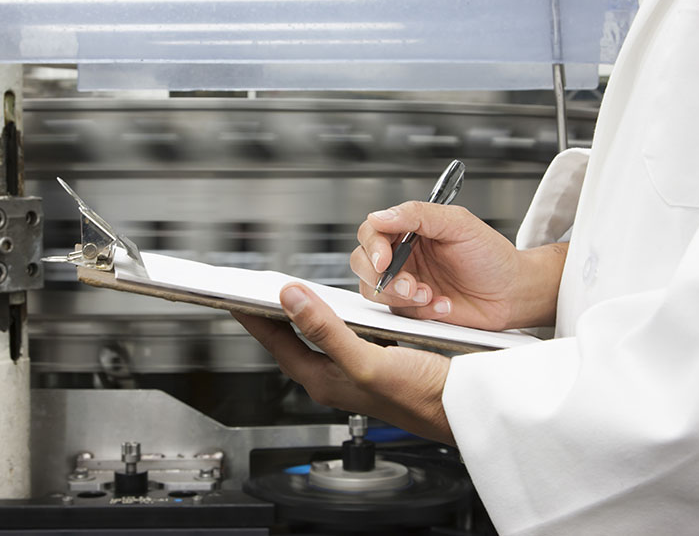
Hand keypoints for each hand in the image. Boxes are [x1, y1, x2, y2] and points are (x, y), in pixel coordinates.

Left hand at [233, 283, 453, 443]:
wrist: (464, 407)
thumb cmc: (422, 396)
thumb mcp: (367, 361)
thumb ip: (325, 330)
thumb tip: (290, 300)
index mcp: (325, 380)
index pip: (276, 343)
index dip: (253, 318)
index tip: (235, 296)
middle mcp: (336, 376)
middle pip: (292, 340)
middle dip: (273, 315)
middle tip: (257, 291)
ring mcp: (355, 370)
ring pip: (318, 337)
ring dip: (304, 314)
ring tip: (288, 294)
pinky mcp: (375, 361)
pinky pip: (344, 335)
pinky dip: (335, 317)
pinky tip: (340, 306)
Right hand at [351, 202, 565, 329]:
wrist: (514, 294)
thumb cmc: (492, 256)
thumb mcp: (459, 224)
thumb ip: (417, 214)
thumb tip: (380, 216)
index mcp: (410, 230)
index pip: (372, 232)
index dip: (372, 246)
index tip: (384, 259)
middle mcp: (403, 256)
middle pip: (362, 263)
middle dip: (381, 277)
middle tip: (408, 284)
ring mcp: (405, 283)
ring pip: (373, 291)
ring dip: (399, 296)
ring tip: (429, 294)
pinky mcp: (412, 309)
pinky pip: (398, 313)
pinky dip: (420, 311)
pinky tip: (444, 305)